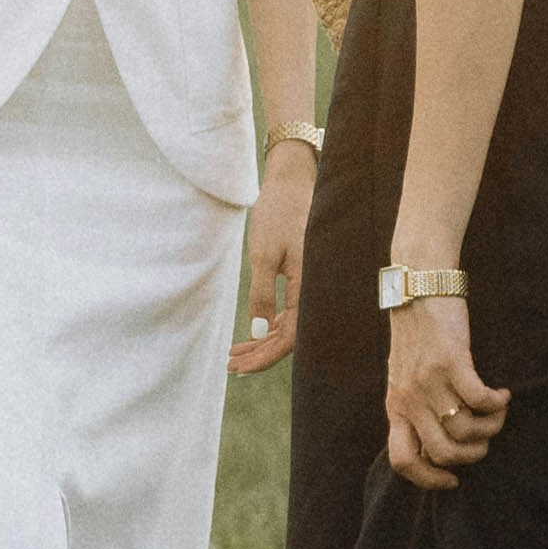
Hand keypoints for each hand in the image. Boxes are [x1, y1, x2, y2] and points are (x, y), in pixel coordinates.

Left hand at [228, 150, 313, 375]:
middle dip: (261, 355)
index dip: (265, 356)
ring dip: (264, 342)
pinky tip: (255, 333)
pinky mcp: (305, 278)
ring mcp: (312, 284)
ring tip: (236, 354)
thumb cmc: (279, 213)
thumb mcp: (264, 253)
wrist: (293, 182)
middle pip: (292, 337)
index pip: (291, 336)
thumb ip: (263, 293)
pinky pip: (291, 311)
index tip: (240, 367)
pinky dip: (271, 324)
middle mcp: (316, 289)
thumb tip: (260, 332)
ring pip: (291, 325)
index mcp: (310, 284)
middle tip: (232, 366)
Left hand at [385, 288, 505, 490]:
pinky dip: (497, 404)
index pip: (402, 461)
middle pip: (442, 453)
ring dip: (490, 428)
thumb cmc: (418, 336)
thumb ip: (417, 408)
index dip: (428, 479)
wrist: (419, 289)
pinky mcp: (451, 362)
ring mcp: (428, 381)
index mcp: (396, 406)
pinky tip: (503, 395)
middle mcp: (409, 399)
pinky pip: (480, 400)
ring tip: (497, 412)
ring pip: (464, 430)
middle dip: (471, 456)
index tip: (453, 479)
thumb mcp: (406, 377)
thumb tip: (439, 445)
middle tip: (484, 440)